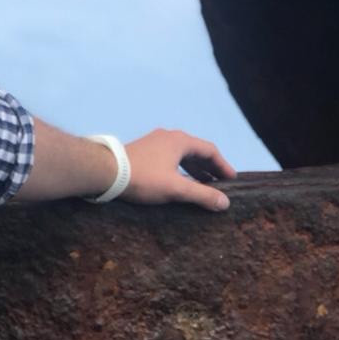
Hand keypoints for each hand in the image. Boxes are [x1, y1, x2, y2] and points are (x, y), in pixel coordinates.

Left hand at [120, 128, 234, 211]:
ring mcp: (155, 142)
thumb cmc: (143, 178)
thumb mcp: (176, 188)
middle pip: (196, 151)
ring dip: (195, 169)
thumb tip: (225, 202)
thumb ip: (202, 195)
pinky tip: (179, 182)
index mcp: (179, 141)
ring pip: (182, 155)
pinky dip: (181, 169)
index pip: (210, 150)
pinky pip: (170, 158)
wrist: (106, 171)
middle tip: (221, 184)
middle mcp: (169, 137)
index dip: (223, 165)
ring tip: (204, 185)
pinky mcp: (144, 150)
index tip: (232, 179)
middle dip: (210, 168)